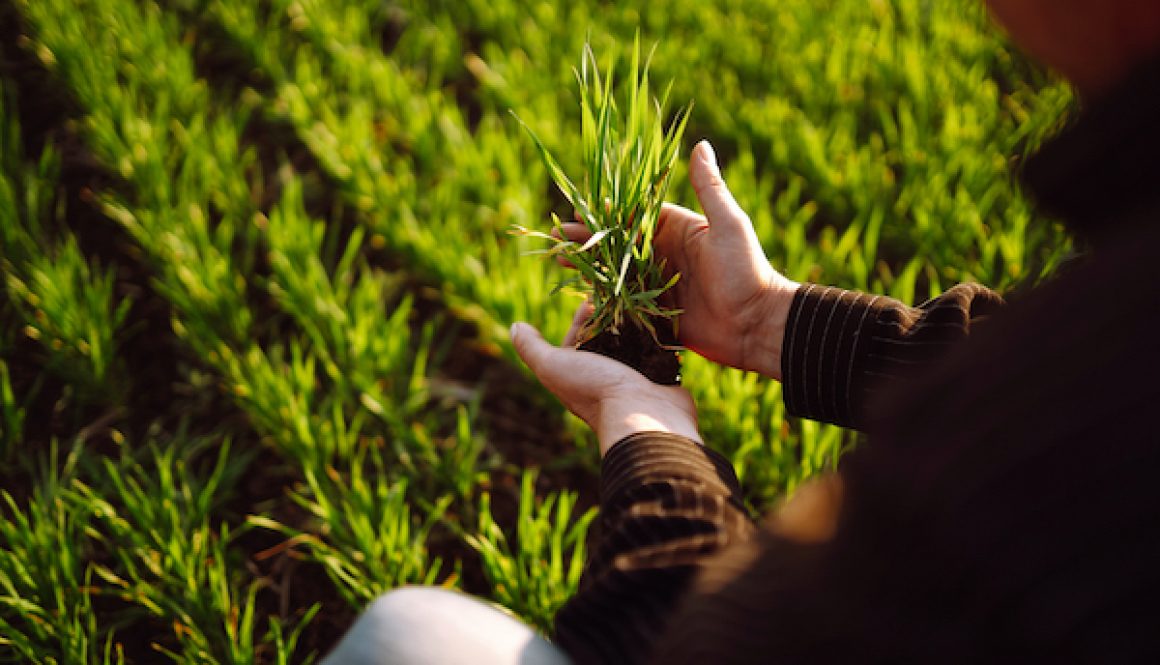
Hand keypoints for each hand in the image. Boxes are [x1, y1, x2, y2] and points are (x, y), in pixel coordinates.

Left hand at [511, 303, 701, 456]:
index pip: (576, 339)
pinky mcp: (660, 376)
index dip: (582, 317)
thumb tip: (516, 327)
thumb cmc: (594, 389)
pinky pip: (658, 349)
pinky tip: (661, 317)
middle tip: (620, 295)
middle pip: (606, 339)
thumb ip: (532, 348)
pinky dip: (658, 334)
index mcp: (578, 375)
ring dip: (636, 322)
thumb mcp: (553, 366)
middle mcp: (604, 378)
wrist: (643, 415)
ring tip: (641, 300)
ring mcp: (634, 378)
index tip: (593, 297)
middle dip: (611, 316)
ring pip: (633, 343)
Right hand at [557, 140, 798, 379]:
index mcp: (677, 230)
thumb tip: (701, 144)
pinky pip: (624, 302)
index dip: (607, 212)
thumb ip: (710, 188)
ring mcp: (658, 284)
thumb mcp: (728, 225)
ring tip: (558, 259)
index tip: (578, 207)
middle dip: (588, 238)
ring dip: (587, 264)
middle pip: (617, 243)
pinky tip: (577, 293)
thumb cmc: (747, 271)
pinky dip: (603, 297)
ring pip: (615, 271)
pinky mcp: (657, 313)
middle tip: (558, 235)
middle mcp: (664, 255)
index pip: (634, 215)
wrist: (757, 325)